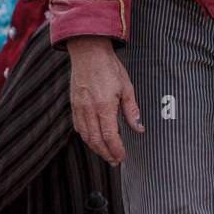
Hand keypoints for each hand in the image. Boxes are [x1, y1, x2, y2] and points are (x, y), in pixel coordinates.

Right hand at [67, 36, 144, 165]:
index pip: (109, 136)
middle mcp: (89, 109)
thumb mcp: (126, 87)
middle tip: (115, 161)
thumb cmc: (110, 68)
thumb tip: (139, 129)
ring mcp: (79, 107)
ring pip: (85, 136)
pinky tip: (93, 139)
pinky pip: (78, 127)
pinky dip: (86, 137)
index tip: (122, 157)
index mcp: (104, 105)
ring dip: (96, 148)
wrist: (88, 52)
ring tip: (106, 154)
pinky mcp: (73, 105)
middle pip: (96, 140)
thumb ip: (132, 110)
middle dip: (106, 153)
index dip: (116, 149)